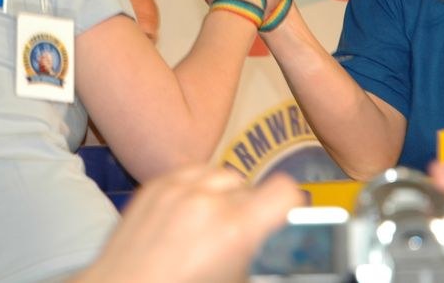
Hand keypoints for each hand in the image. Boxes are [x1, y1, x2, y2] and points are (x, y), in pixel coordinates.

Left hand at [78, 166, 303, 282]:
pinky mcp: (154, 184)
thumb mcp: (236, 281)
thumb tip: (279, 244)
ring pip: (223, 175)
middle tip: (239, 238)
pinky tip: (189, 215)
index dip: (290, 205)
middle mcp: (206, 200)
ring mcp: (176, 188)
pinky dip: (197, 189)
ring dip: (224, 195)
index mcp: (234, 230)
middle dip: (250, 210)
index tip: (284, 219)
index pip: (285, 190)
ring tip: (212, 225)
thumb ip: (259, 255)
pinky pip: (193, 172)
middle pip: (251, 187)